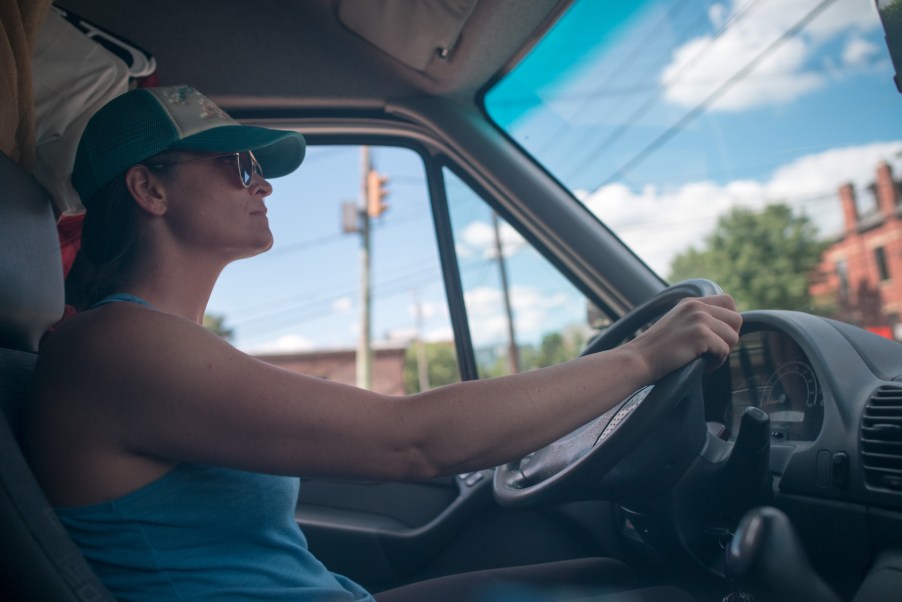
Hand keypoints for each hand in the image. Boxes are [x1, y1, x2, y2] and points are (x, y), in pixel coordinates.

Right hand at [625, 294, 741, 382]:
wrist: (639, 359)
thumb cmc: (656, 350)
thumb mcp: (677, 324)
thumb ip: (698, 320)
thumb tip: (726, 329)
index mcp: (691, 302)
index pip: (728, 301)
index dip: (729, 322)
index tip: (716, 337)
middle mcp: (696, 306)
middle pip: (736, 319)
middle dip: (729, 338)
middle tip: (712, 351)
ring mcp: (699, 319)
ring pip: (733, 337)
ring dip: (722, 352)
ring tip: (704, 359)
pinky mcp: (700, 335)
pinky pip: (724, 351)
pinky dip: (715, 363)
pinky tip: (701, 365)